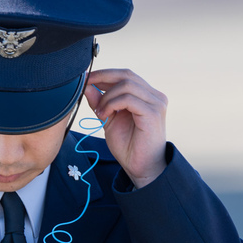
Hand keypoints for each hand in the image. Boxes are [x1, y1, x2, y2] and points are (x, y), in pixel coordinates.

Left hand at [84, 69, 167, 187]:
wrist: (140, 168)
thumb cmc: (128, 146)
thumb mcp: (108, 119)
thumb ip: (100, 102)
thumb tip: (87, 84)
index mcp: (146, 95)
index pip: (125, 75)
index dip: (104, 74)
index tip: (86, 79)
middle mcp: (154, 96)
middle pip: (126, 75)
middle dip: (103, 77)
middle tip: (86, 85)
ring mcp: (156, 103)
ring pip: (126, 85)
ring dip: (106, 96)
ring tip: (99, 112)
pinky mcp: (153, 113)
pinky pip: (128, 99)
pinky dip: (112, 103)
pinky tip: (104, 115)